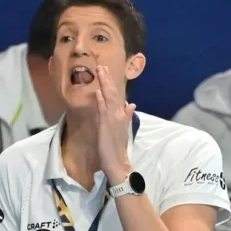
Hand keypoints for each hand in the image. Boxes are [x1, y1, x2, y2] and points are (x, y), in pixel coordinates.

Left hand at [95, 65, 135, 182]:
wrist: (119, 164)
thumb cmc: (118, 150)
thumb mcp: (122, 131)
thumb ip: (127, 117)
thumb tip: (131, 104)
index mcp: (121, 116)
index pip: (116, 97)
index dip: (111, 84)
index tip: (106, 73)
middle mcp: (118, 116)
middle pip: (113, 94)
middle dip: (107, 79)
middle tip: (102, 66)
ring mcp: (113, 120)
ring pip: (109, 98)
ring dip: (105, 84)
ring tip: (100, 71)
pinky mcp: (106, 126)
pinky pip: (104, 111)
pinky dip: (102, 100)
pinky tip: (99, 91)